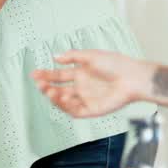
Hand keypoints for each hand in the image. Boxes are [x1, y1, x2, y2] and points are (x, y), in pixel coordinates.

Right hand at [30, 50, 151, 118]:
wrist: (132, 78)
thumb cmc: (115, 64)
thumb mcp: (92, 56)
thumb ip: (73, 57)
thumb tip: (55, 57)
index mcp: (80, 73)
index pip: (58, 76)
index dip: (46, 75)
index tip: (34, 73)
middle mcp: (81, 87)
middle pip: (58, 89)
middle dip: (47, 87)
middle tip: (40, 83)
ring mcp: (86, 99)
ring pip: (64, 102)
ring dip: (54, 97)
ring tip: (49, 91)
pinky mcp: (92, 110)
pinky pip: (75, 111)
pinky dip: (66, 106)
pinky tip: (62, 98)